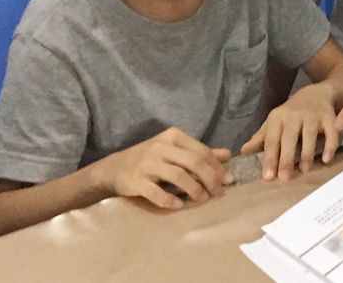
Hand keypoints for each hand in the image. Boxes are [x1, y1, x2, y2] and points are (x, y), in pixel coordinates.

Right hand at [98, 127, 230, 209]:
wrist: (114, 168)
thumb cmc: (151, 158)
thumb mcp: (175, 150)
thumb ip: (200, 153)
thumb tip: (228, 155)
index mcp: (173, 136)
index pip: (202, 151)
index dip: (217, 167)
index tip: (228, 180)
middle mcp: (160, 147)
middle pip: (193, 162)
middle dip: (210, 179)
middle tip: (218, 192)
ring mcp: (147, 163)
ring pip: (178, 176)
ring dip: (194, 190)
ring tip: (202, 200)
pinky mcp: (135, 180)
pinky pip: (156, 192)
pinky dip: (169, 200)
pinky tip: (179, 206)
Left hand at [243, 82, 340, 180]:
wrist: (316, 94)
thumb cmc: (291, 113)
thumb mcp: (274, 122)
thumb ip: (261, 138)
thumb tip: (243, 153)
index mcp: (278, 118)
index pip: (271, 140)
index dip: (269, 158)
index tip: (267, 177)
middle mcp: (294, 115)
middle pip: (289, 138)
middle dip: (286, 158)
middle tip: (284, 178)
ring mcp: (313, 116)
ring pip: (309, 135)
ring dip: (307, 153)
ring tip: (304, 170)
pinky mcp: (329, 117)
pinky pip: (331, 132)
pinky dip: (330, 145)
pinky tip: (326, 159)